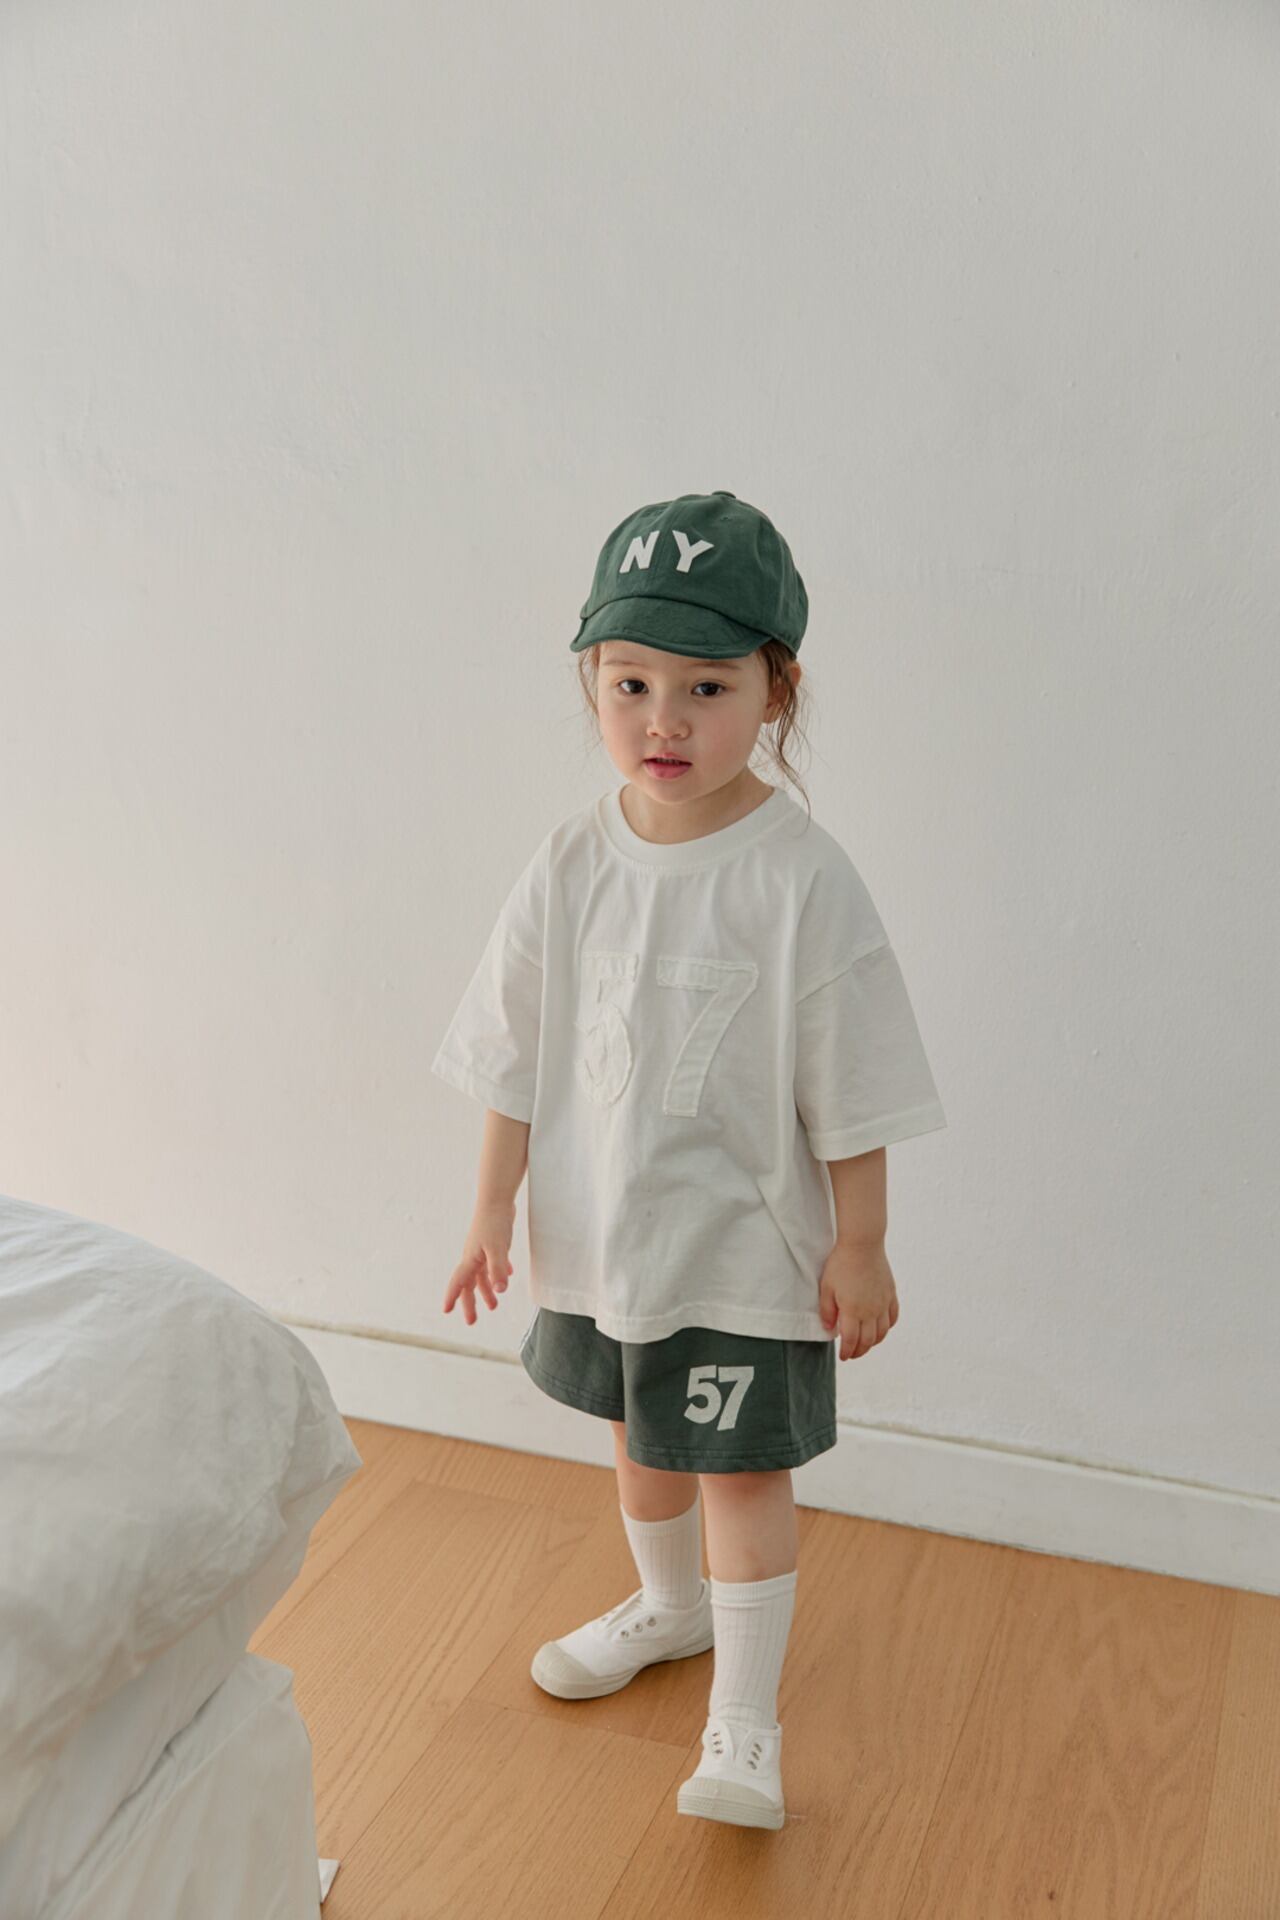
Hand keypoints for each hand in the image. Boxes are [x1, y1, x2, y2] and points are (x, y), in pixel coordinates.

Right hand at [443, 1201, 514, 1325]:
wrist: (497, 1199)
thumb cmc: (495, 1223)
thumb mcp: (498, 1249)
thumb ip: (498, 1269)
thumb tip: (499, 1291)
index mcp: (470, 1259)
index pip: (459, 1283)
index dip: (452, 1297)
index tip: (446, 1311)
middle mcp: (472, 1257)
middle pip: (469, 1284)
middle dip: (470, 1303)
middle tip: (471, 1321)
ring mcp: (481, 1250)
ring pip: (481, 1276)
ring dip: (486, 1291)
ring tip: (494, 1305)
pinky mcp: (491, 1243)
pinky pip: (492, 1263)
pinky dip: (497, 1273)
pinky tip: (507, 1277)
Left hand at [818, 1240, 898, 1360]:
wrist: (862, 1244)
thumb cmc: (841, 1264)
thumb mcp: (826, 1287)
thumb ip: (827, 1311)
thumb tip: (830, 1329)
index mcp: (853, 1310)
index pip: (852, 1340)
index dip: (847, 1352)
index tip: (843, 1357)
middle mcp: (871, 1310)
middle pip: (868, 1340)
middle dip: (860, 1351)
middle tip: (852, 1354)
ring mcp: (883, 1303)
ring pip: (883, 1332)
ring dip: (874, 1342)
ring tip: (865, 1344)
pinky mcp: (891, 1294)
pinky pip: (893, 1317)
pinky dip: (887, 1327)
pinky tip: (880, 1328)